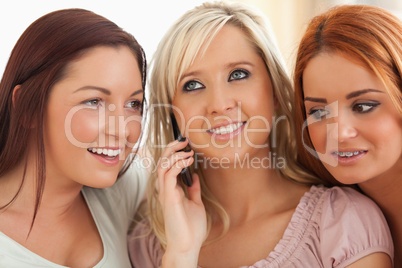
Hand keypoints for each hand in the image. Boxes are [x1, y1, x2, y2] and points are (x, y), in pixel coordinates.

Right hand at [157, 139, 206, 267]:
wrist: (187, 245)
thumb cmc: (190, 228)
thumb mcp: (195, 203)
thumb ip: (193, 190)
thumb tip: (193, 176)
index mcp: (170, 190)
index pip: (167, 166)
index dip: (174, 153)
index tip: (186, 146)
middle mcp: (165, 190)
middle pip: (162, 162)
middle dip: (171, 149)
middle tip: (184, 141)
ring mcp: (165, 193)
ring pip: (162, 166)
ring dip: (175, 155)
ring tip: (188, 150)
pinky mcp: (169, 197)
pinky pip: (169, 175)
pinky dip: (177, 164)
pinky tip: (188, 161)